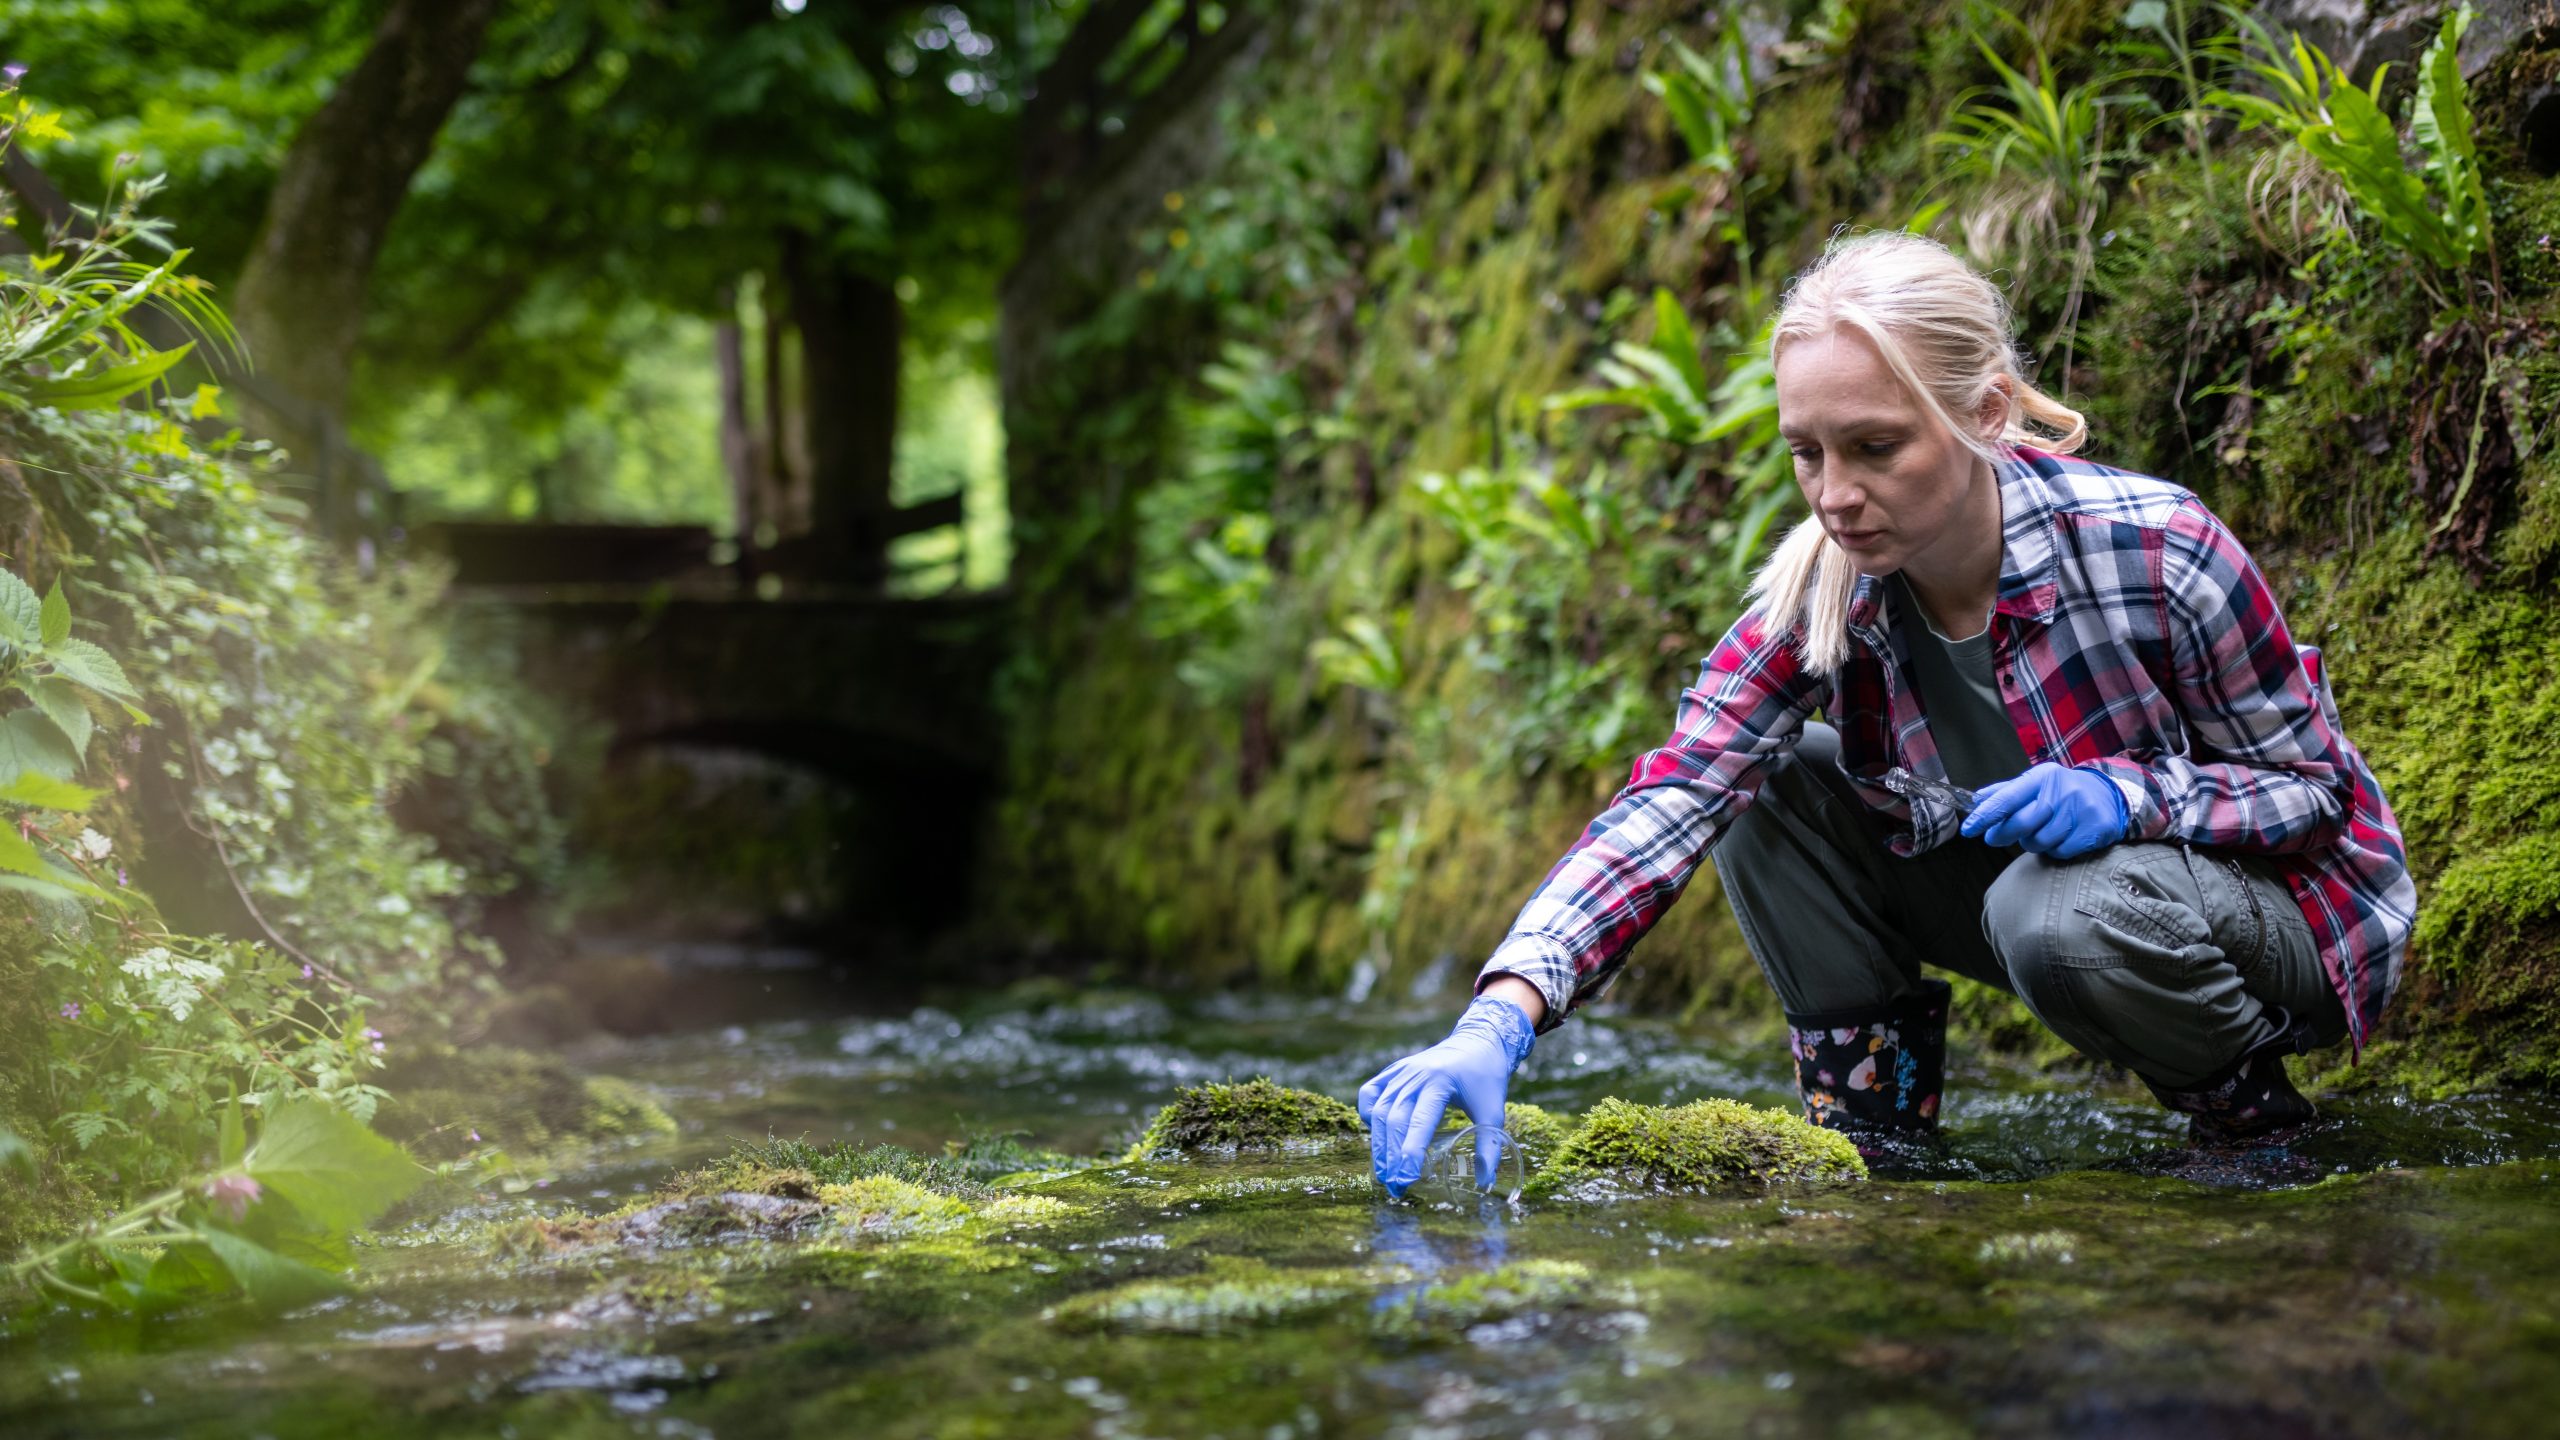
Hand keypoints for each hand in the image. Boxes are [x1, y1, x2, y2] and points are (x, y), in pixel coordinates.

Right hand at [1356, 992, 1534, 1196]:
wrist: (1479, 1042)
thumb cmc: (1487, 1079)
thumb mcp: (1493, 1112)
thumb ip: (1489, 1147)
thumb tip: (1484, 1183)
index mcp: (1440, 1081)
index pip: (1419, 1121)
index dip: (1410, 1151)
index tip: (1407, 1179)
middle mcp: (1415, 1074)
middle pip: (1393, 1119)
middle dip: (1391, 1156)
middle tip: (1396, 1187)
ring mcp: (1401, 1071)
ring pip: (1379, 1110)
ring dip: (1379, 1145)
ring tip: (1385, 1174)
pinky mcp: (1393, 1071)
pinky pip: (1370, 1092)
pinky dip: (1368, 1114)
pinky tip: (1377, 1136)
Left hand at [1961, 761, 2129, 858]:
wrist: (2108, 796)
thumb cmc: (2061, 792)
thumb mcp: (2035, 783)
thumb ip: (2006, 792)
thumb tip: (1975, 799)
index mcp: (2043, 776)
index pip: (2008, 797)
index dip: (1986, 815)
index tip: (1968, 829)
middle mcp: (2062, 791)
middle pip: (2022, 823)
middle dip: (2003, 834)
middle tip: (1995, 838)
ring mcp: (2080, 810)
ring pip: (2039, 841)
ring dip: (2032, 843)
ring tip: (2039, 833)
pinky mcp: (2094, 829)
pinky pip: (2060, 851)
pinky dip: (2054, 850)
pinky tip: (2059, 838)